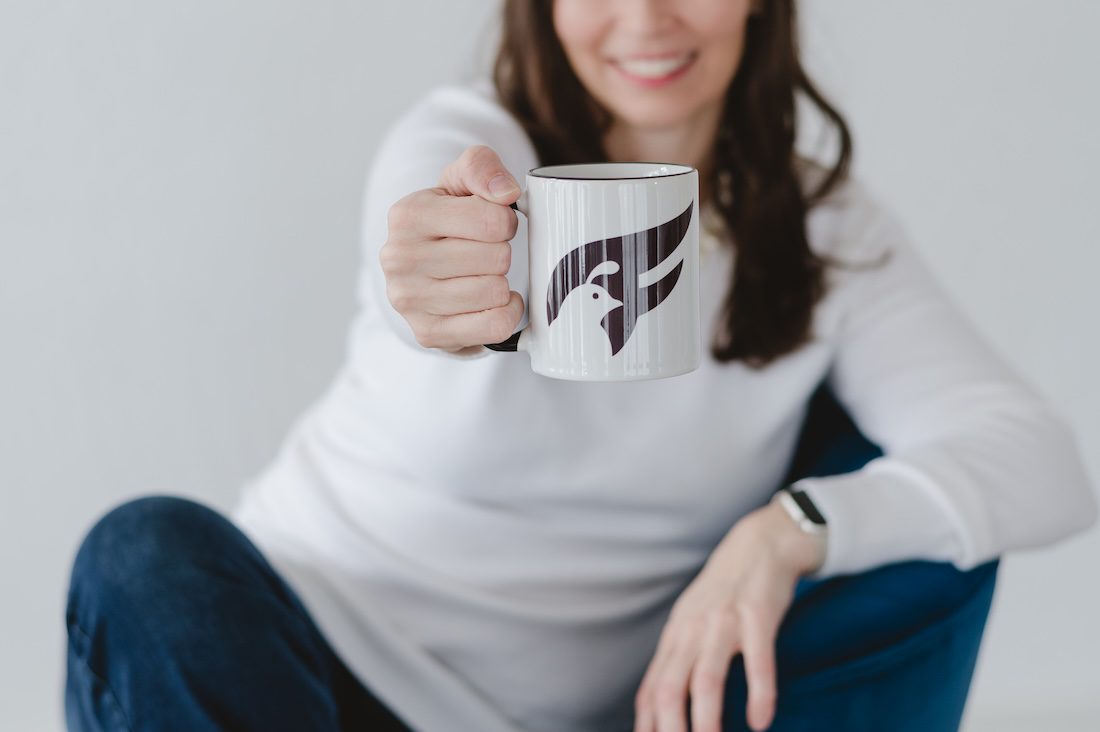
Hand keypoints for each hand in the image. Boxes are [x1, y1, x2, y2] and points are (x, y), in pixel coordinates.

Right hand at [378, 145, 525, 354]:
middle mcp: (399, 259)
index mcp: (407, 215)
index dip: (506, 222)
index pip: (491, 220)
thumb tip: (504, 192)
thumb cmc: (448, 221)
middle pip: (496, 258)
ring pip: (495, 292)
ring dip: (502, 284)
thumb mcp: (459, 181)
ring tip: (484, 275)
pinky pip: (495, 326)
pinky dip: (507, 313)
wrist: (422, 267)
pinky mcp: (427, 333)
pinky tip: (494, 302)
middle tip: (487, 253)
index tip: (494, 225)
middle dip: (503, 253)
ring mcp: (410, 301)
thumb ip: (482, 167)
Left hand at [633, 500, 825, 731]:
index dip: (647, 724)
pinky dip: (759, 694)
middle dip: (670, 729)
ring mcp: (724, 622)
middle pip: (671, 687)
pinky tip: (760, 720)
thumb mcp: (692, 620)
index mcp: (676, 635)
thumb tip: (658, 704)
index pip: (652, 688)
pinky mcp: (758, 616)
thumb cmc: (724, 591)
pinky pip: (758, 661)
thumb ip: (677, 658)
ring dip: (707, 719)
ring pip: (707, 678)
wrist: (760, 545)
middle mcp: (693, 629)